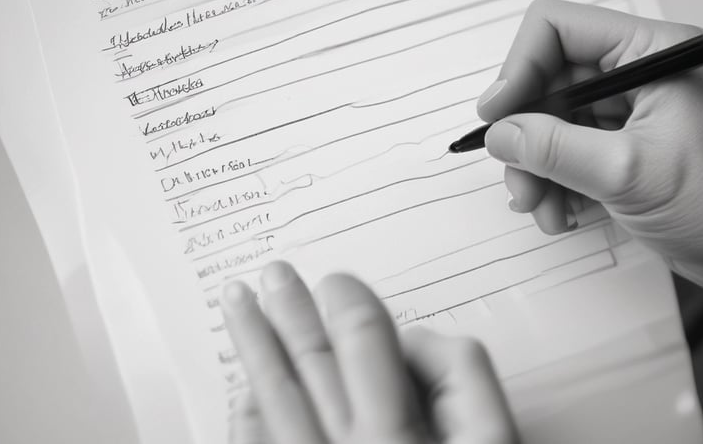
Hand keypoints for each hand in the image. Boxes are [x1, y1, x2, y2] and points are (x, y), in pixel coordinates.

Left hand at [222, 261, 517, 443]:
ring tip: (236, 303)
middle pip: (307, 361)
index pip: (363, 341)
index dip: (348, 303)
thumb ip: (466, 381)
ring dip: (252, 344)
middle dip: (289, 309)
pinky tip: (240, 393)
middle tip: (272, 273)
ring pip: (270, 396)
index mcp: (395, 438)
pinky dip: (243, 417)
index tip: (337, 283)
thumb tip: (416, 341)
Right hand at [478, 0, 702, 298]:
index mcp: (647, 54)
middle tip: (518, 175)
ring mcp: (625, 116)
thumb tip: (501, 133)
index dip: (518, 67)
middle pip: (545, 83)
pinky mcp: (619, 151)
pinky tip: (562, 213)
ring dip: (534, 168)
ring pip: (549, 125)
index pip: (557, 30)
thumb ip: (555, 149)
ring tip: (542, 206)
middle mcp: (633, 77)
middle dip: (524, 134)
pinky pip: (564, 155)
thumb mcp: (629, 172)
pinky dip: (553, 185)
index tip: (497, 114)